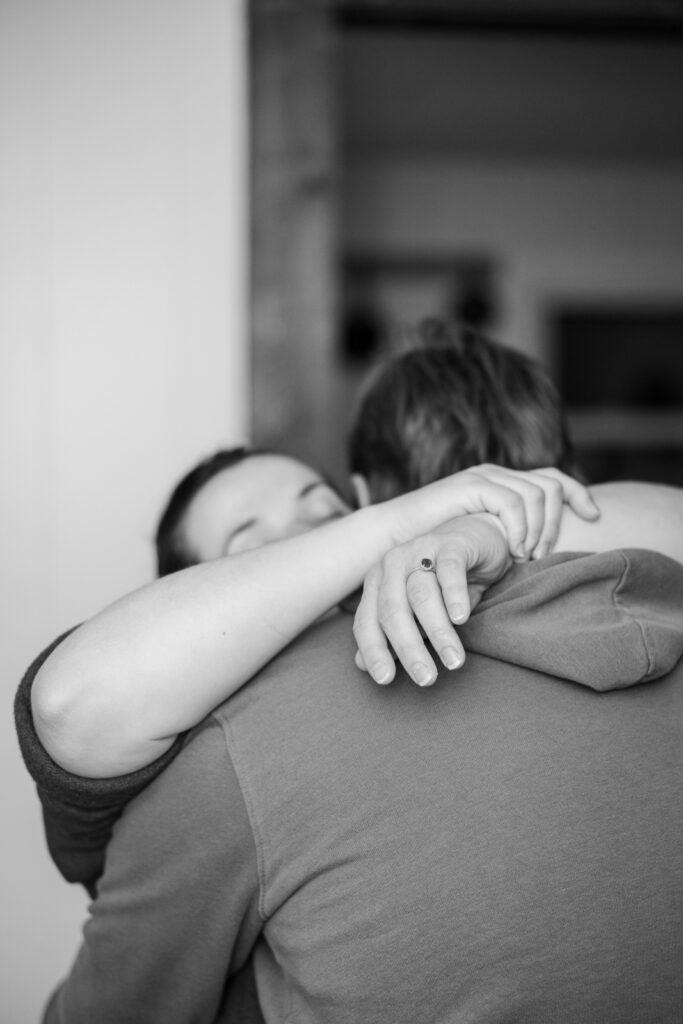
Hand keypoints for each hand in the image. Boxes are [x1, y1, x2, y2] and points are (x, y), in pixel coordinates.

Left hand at [353, 514, 510, 686]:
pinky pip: (449, 570)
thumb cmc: (442, 582)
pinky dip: (454, 595)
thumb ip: (393, 636)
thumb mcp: (418, 613)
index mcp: (378, 583)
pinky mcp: (450, 543)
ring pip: (421, 594)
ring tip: (454, 660)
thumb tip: (361, 665)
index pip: (367, 621)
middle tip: (426, 679)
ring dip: (438, 631)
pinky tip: (461, 618)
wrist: (476, 538)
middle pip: (392, 611)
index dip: (373, 651)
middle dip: (408, 649)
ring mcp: (419, 550)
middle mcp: (392, 565)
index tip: (385, 680)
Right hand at [389, 464, 598, 560]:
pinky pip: (513, 501)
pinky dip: (521, 528)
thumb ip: (508, 540)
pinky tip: (513, 550)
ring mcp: (484, 476)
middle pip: (553, 483)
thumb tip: (543, 554)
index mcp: (502, 485)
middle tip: (543, 554)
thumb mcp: (482, 543)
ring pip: (538, 493)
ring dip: (541, 528)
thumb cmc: (434, 550)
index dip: (579, 494)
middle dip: (557, 522)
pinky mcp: (471, 485)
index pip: (554, 477)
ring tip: (529, 556)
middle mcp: (497, 474)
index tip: (595, 518)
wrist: (392, 539)